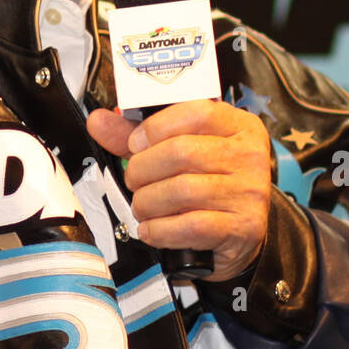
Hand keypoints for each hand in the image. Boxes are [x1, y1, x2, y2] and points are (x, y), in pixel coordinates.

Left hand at [85, 99, 271, 282]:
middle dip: (143, 169)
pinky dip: (159, 230)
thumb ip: (141, 136)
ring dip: (148, 202)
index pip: (198, 112)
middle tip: (134, 181)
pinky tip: (151, 230)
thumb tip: (98, 121)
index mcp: (239, 127)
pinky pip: (190, 226)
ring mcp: (249, 193)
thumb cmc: (208, 184)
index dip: (156, 127)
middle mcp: (250, 156)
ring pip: (183, 190)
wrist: (241, 236)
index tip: (135, 144)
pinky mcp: (243, 228)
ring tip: (142, 207)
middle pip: (183, 152)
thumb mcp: (182, 152)